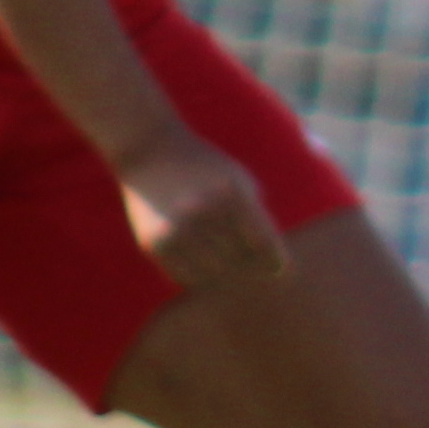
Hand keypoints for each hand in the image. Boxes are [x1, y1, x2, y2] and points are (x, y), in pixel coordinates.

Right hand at [113, 128, 288, 296]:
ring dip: (221, 270)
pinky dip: (196, 272)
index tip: (277, 269)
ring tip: (220, 254)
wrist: (150, 150)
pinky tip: (197, 254)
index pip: (263, 244)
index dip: (275, 262)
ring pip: (214, 274)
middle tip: (245, 260)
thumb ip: (258, 218)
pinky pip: (186, 277)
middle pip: (240, 261)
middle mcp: (204, 212)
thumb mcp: (239, 180)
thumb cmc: (205, 167)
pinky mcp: (154, 242)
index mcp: (232, 193)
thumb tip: (275, 266)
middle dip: (246, 263)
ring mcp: (177, 228)